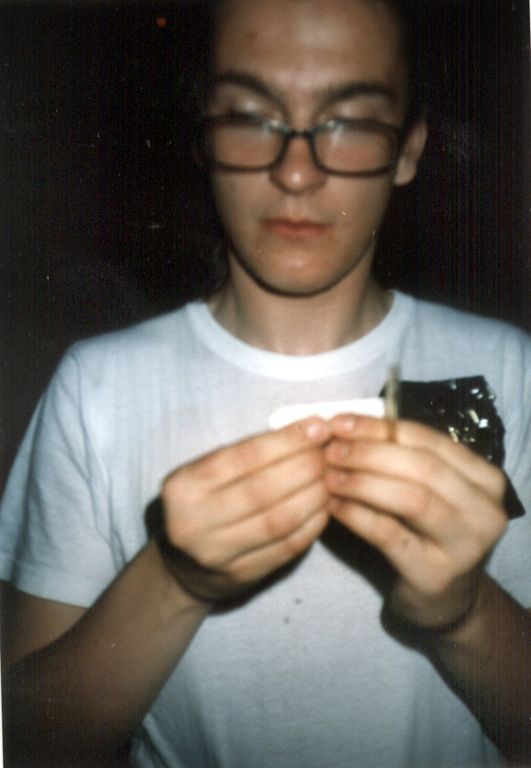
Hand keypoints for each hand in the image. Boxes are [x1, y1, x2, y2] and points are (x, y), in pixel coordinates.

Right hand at [159, 418, 332, 603]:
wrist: (183, 565)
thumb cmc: (204, 503)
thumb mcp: (208, 472)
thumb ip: (250, 451)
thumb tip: (310, 430)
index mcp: (182, 486)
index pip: (242, 457)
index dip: (286, 441)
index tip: (318, 428)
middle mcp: (193, 522)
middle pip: (262, 490)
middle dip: (305, 466)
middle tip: (329, 454)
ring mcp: (216, 554)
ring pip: (278, 521)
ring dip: (313, 495)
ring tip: (331, 478)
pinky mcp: (240, 576)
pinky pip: (287, 548)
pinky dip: (312, 524)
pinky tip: (325, 507)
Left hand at [324, 415, 507, 629]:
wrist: (443, 599)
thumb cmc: (426, 533)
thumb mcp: (425, 490)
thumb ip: (398, 458)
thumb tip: (344, 425)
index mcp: (483, 477)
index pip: (428, 439)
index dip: (380, 428)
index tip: (340, 422)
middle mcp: (485, 509)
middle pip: (422, 466)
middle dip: (369, 453)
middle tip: (330, 449)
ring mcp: (466, 544)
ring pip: (412, 498)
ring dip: (363, 481)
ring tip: (328, 475)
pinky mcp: (435, 573)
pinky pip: (390, 535)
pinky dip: (358, 515)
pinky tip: (333, 506)